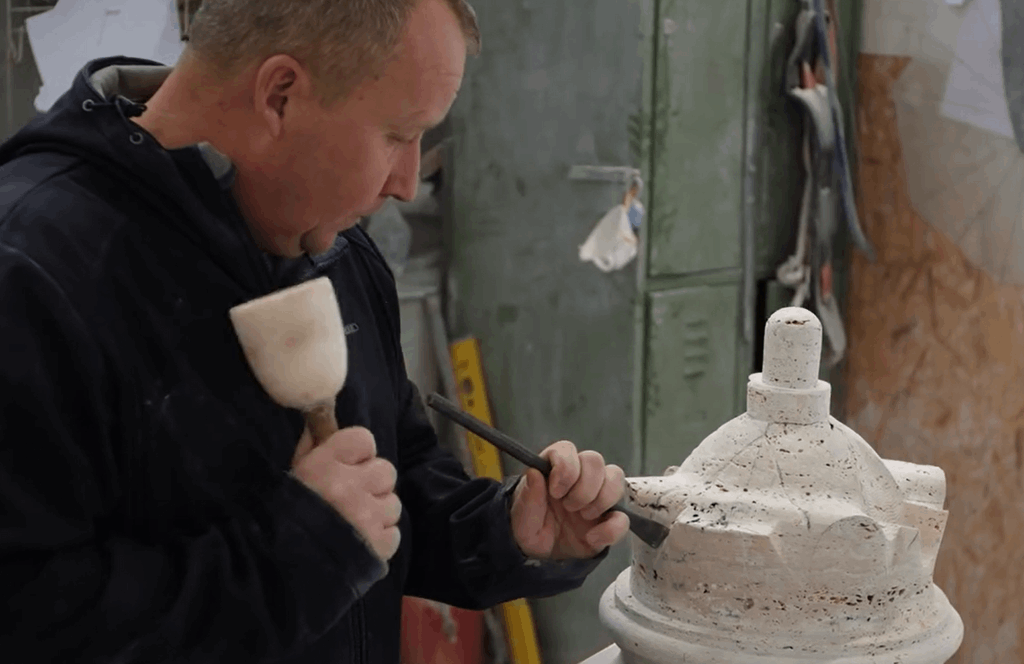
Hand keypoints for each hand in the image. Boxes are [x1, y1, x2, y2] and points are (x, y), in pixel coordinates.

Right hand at [291, 426, 401, 560]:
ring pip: (392, 503)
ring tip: (354, 524)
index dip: (358, 452)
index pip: (364, 439)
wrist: (277, 569)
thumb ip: (310, 448)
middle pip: (386, 470)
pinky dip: (380, 538)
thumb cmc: (283, 516)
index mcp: (326, 464)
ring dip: (377, 512)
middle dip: (372, 483)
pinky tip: (359, 542)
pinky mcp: (379, 545)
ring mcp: (367, 516)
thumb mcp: (292, 476)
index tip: (347, 466)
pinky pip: (394, 533)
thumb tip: (320, 426)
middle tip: (352, 498)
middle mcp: (350, 486)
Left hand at [510, 441, 629, 559]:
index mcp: (554, 469)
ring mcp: (597, 496)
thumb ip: (528, 496)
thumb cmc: (528, 527)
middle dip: (584, 486)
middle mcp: (578, 477)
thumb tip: (534, 473)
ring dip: (601, 499)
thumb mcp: (520, 516)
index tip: (555, 491)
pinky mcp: (609, 520)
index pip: (566, 449)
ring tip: (583, 517)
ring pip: (615, 478)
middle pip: (595, 460)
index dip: (566, 466)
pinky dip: (612, 529)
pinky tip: (592, 538)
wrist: (539, 555)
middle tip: (569, 507)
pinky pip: (624, 517)